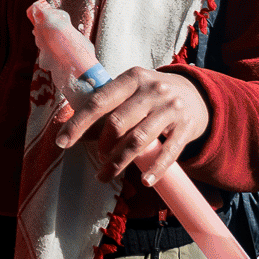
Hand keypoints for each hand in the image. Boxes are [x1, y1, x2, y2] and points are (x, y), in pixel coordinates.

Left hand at [54, 66, 209, 185]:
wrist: (196, 95)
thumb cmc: (151, 96)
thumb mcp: (131, 92)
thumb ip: (107, 108)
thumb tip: (73, 133)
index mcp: (132, 78)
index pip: (99, 101)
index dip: (78, 123)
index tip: (62, 141)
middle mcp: (152, 90)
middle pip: (118, 122)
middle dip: (102, 146)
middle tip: (98, 159)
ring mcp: (170, 108)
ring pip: (138, 140)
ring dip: (118, 162)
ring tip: (105, 175)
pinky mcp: (185, 127)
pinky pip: (168, 153)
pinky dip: (155, 169)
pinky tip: (144, 181)